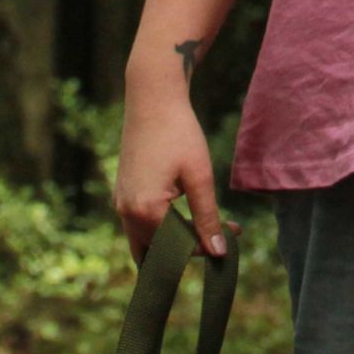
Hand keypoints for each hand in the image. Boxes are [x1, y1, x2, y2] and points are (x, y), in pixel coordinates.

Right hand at [113, 87, 227, 261]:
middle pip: (158, 250)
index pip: (176, 246)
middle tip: (224, 233)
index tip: (233, 234)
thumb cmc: (179, 133)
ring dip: (174, 241)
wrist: (152, 101)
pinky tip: (183, 217)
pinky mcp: (122, 196)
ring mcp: (121, 205)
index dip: (206, 245)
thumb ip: (207, 217)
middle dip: (190, 246)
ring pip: (144, 243)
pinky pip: (138, 227)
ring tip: (205, 229)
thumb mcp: (199, 176)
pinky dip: (160, 230)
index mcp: (145, 210)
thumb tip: (218, 252)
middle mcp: (126, 213)